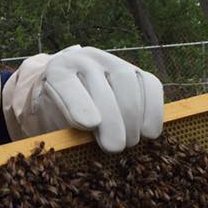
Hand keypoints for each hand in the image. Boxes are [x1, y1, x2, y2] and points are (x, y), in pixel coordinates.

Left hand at [2, 46, 163, 151]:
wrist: (73, 94)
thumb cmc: (62, 113)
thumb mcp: (54, 120)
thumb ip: (64, 126)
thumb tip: (86, 140)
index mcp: (58, 71)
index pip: (65, 83)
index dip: (78, 103)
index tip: (90, 125)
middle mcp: (84, 59)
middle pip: (101, 84)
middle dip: (111, 119)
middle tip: (115, 147)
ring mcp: (112, 61)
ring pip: (127, 82)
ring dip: (132, 116)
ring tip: (130, 142)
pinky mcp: (136, 70)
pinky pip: (150, 85)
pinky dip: (153, 110)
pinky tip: (148, 132)